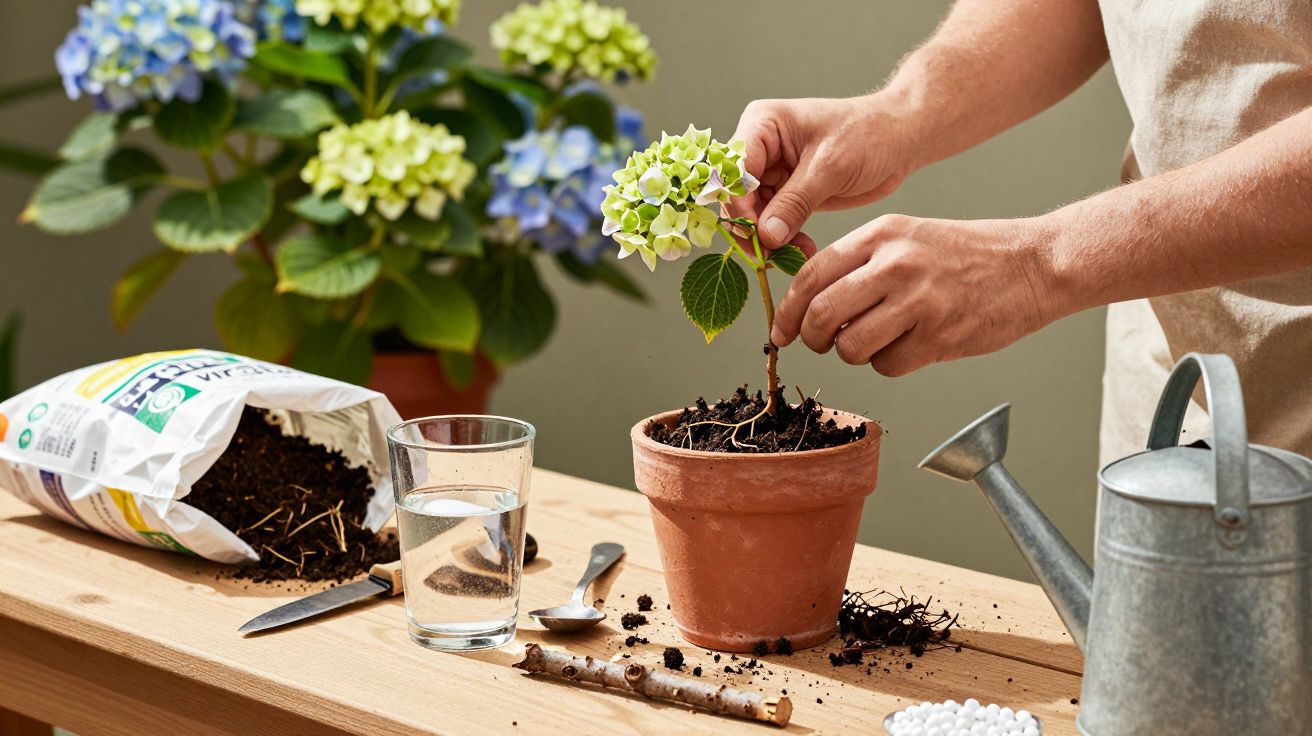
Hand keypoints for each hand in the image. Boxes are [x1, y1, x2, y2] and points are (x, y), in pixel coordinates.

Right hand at [727, 94, 922, 252]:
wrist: (900, 140)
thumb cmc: (869, 135)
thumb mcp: (830, 168)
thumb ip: (795, 202)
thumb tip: (765, 236)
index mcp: (762, 125)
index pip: (734, 170)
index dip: (740, 205)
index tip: (757, 237)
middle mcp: (760, 147)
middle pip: (736, 196)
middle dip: (752, 228)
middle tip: (771, 257)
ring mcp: (771, 171)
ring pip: (752, 214)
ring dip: (768, 239)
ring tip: (793, 256)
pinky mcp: (787, 193)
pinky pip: (772, 223)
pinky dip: (783, 240)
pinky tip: (801, 251)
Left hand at [770, 214, 1059, 375]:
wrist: (1032, 264)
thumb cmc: (966, 255)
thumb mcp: (906, 237)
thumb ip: (858, 262)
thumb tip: (809, 300)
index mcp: (880, 234)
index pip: (811, 275)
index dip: (788, 311)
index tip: (781, 332)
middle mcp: (895, 264)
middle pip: (822, 314)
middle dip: (813, 339)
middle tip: (823, 344)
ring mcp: (918, 300)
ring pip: (850, 347)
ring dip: (853, 354)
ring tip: (876, 341)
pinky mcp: (939, 335)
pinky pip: (887, 366)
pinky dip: (890, 364)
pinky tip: (911, 345)